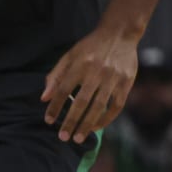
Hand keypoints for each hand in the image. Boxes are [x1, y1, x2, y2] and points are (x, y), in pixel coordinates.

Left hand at [43, 26, 138, 142]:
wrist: (119, 34)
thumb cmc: (90, 47)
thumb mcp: (69, 56)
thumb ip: (55, 76)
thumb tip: (44, 99)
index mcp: (79, 65)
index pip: (63, 91)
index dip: (55, 107)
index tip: (49, 121)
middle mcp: (96, 72)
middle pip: (81, 102)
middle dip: (70, 121)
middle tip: (62, 137)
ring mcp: (113, 78)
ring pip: (98, 107)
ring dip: (87, 124)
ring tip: (78, 137)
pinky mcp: (126, 82)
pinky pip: (116, 106)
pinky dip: (106, 119)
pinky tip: (96, 127)